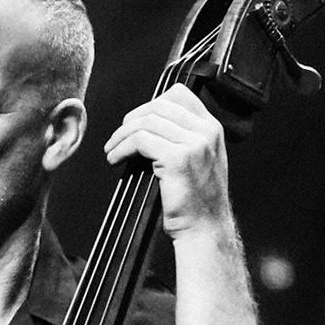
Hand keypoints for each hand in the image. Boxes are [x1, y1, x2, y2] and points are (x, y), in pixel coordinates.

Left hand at [103, 84, 231, 237]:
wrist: (205, 229)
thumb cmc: (197, 201)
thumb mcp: (199, 160)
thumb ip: (183, 137)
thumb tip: (148, 122)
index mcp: (212, 127)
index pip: (179, 94)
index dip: (151, 104)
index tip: (136, 122)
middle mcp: (206, 131)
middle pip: (158, 105)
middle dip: (132, 119)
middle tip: (118, 137)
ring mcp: (194, 143)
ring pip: (146, 122)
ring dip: (121, 135)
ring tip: (113, 150)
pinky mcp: (178, 158)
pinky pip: (140, 140)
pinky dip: (121, 148)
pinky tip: (115, 159)